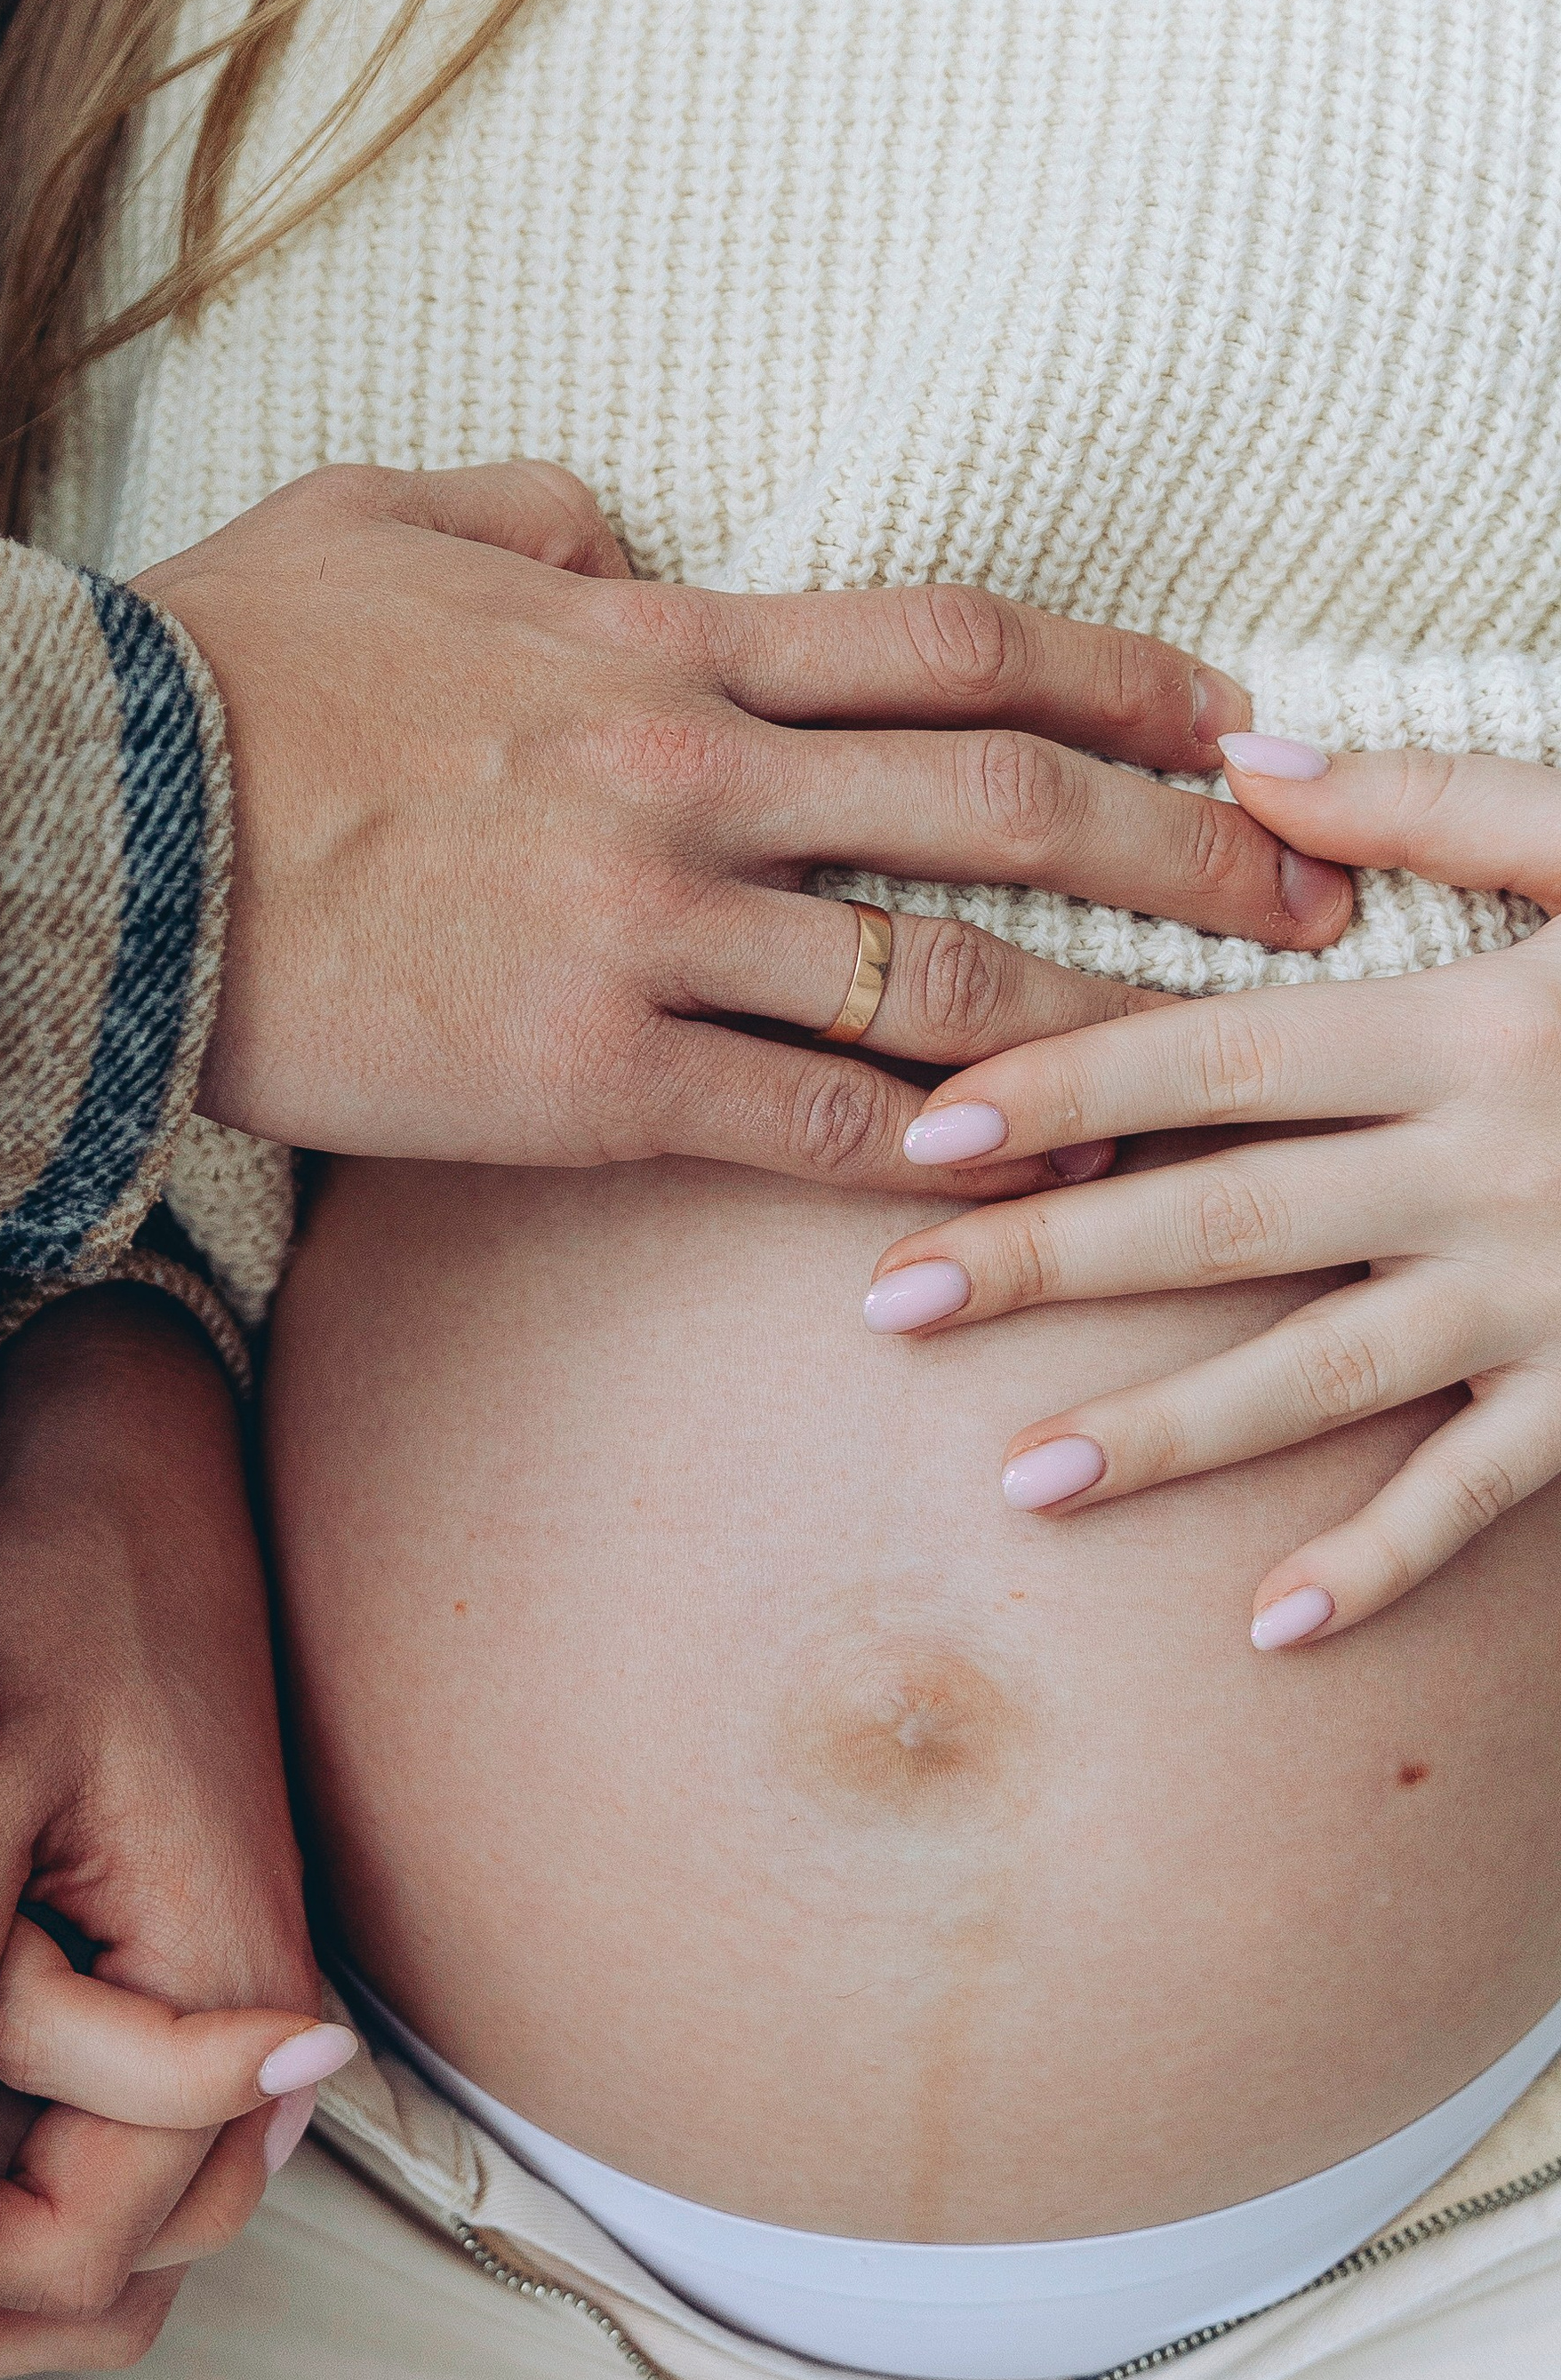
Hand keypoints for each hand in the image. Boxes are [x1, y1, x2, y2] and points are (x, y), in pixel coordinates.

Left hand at [0, 1288, 344, 2377]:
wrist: (137, 1465)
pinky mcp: (170, 1970)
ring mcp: (212, 2003)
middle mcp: (245, 2024)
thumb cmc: (59, 1585)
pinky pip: (108, 2134)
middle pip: (125, 2271)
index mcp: (217, 1983)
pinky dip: (4, 2165)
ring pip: (122, 2225)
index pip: (85, 2239)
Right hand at [142, 465, 1352, 1197]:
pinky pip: (806, 1127)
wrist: (79, 825)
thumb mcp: (381, 520)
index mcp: (659, 642)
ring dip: (1101, 1022)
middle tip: (1310, 894)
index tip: (1236, 715)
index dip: (1123, 679)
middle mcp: (690, 776)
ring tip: (1214, 1062)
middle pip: (1001, 804)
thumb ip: (541, 514)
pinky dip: (934, 1163)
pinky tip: (1021, 1188)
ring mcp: (646, 933)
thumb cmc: (215, 672)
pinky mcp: (584, 1077)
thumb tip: (634, 541)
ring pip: (939, 983)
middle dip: (1186, 848)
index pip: (953, 645)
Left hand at [857, 736, 1560, 1648]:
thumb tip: (1249, 755)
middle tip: (886, 1303)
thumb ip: (1438, 801)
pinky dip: (1384, 1560)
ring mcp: (1551, 1296)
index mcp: (1469, 1028)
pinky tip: (1267, 1624)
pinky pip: (1485, 1494)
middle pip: (1225, 1220)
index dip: (1061, 1086)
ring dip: (1167, 1432)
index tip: (919, 1122)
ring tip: (1018, 1479)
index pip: (1217, 1059)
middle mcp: (1490, 1170)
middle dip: (1048, 1260)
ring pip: (1323, 1376)